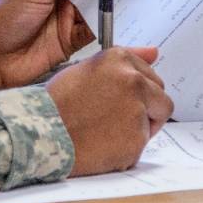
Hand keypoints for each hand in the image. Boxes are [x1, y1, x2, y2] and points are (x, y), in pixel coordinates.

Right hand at [46, 48, 173, 175]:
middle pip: (162, 100)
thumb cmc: (58, 103)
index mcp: (120, 59)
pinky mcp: (137, 139)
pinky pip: (140, 147)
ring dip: (136, 131)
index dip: (137, 93)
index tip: (121, 100)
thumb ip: (126, 59)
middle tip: (114, 119)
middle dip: (146, 112)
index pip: (152, 77)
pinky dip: (125, 150)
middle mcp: (133, 80)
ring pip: (152, 125)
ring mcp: (137, 110)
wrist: (41, 133)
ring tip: (104, 132)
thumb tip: (155, 52)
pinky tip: (102, 145)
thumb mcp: (87, 69)